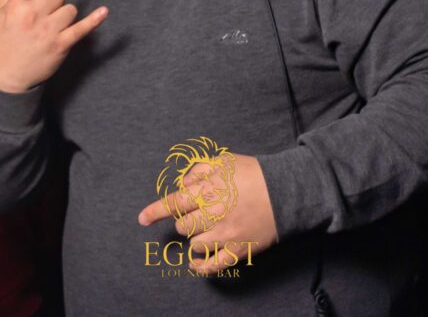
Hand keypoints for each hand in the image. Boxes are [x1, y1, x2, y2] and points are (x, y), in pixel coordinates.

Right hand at [0, 0, 107, 92]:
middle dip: (53, 3)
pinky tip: (104, 11)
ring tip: (51, 30)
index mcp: (15, 6)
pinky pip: (82, 28)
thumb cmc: (0, 45)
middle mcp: (32, 15)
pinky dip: (94, 20)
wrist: (5, 79)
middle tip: (43, 18)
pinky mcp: (61, 44)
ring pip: (70, 8)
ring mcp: (48, 30)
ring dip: (64, 16)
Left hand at [138, 153, 277, 273]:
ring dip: (195, 238)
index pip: (173, 203)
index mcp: (207, 190)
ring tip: (206, 230)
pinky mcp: (238, 249)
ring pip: (195, 244)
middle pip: (183, 226)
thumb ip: (200, 169)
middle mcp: (213, 213)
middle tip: (197, 215)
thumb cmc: (253, 173)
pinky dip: (201, 266)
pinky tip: (196, 263)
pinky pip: (213, 265)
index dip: (155, 211)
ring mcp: (225, 234)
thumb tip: (184, 183)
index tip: (142, 219)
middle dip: (186, 220)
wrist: (285, 191)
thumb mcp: (225, 160)